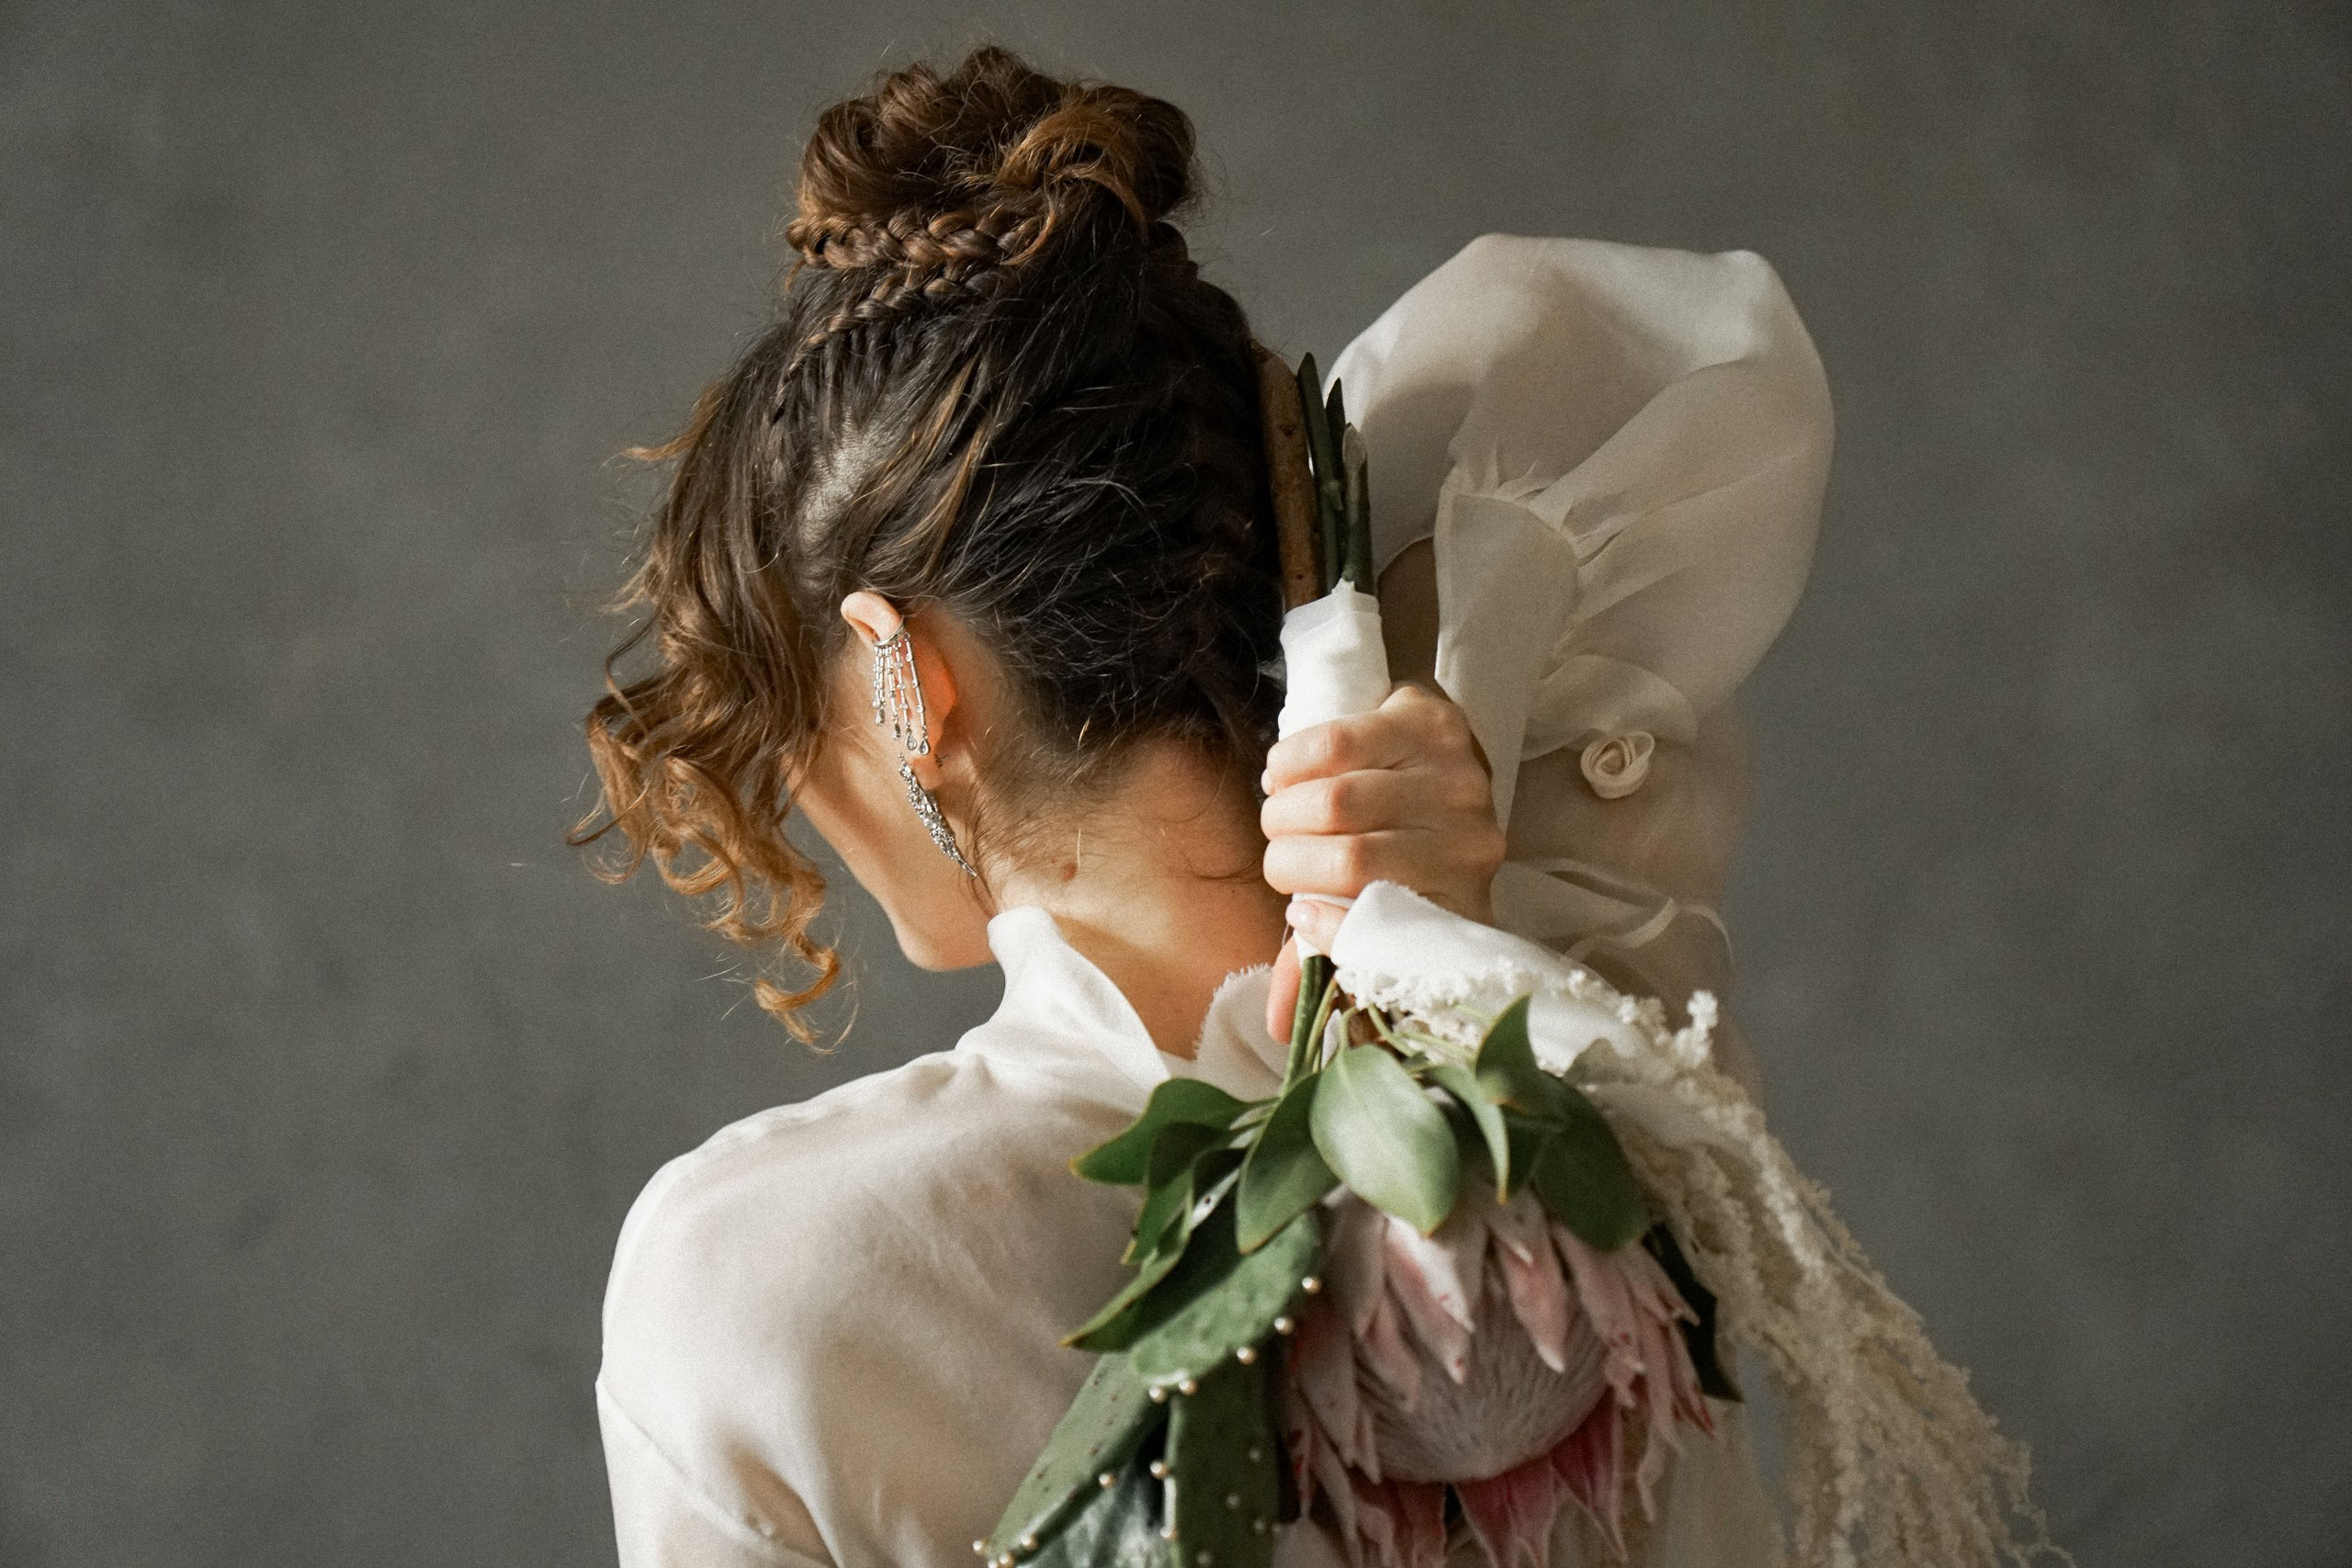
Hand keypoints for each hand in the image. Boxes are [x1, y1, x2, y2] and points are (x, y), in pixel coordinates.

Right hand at [1259, 682, 1505, 1038]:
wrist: (1436, 748)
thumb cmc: (1395, 836)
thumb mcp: (1370, 900)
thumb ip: (1325, 956)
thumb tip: (1278, 1029)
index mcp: (1459, 904)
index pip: (1391, 932)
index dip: (1334, 933)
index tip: (1299, 918)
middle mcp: (1471, 846)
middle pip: (1349, 860)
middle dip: (1288, 858)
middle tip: (1277, 850)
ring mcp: (1458, 782)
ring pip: (1336, 802)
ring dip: (1284, 809)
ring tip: (1277, 810)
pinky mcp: (1432, 725)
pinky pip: (1336, 744)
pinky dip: (1292, 761)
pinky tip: (1284, 772)